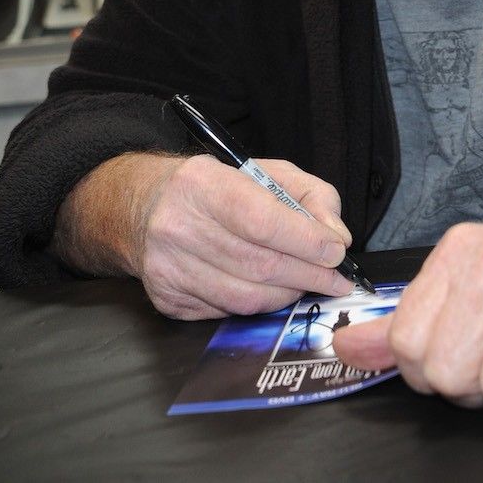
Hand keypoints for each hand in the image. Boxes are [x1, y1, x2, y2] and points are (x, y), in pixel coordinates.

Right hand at [53, 152, 354, 318]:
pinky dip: (259, 304)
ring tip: (309, 284)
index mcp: (202, 184)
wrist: (145, 206)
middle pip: (259, 264)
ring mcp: (168, 268)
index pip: (262, 220)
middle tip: (337, 279)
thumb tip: (337, 237)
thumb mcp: (268, 172)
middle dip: (308, 275)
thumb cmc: (217, 187)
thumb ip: (312, 196)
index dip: (305, 240)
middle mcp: (177, 227)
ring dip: (288, 294)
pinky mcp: (167, 298)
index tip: (336, 252)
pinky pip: (227, 311)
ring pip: (246, 297)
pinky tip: (271, 289)